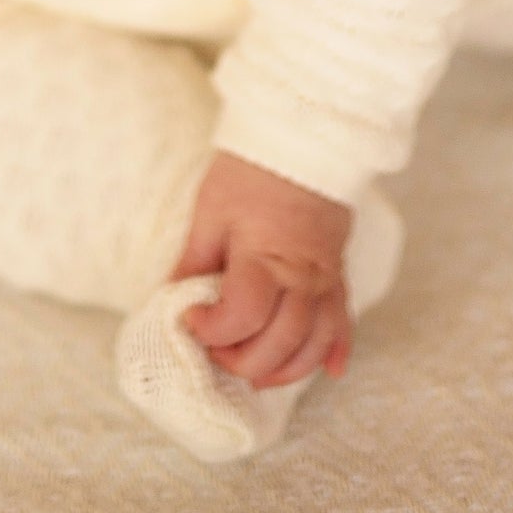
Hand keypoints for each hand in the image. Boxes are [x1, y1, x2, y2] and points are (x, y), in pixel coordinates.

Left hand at [170, 150, 354, 389]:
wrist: (306, 138)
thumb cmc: (252, 170)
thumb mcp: (211, 208)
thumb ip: (195, 258)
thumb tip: (169, 298)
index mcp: (264, 256)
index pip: (242, 315)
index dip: (212, 329)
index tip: (191, 319)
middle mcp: (301, 276)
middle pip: (281, 341)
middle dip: (244, 360)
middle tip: (216, 351)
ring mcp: (325, 278)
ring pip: (314, 342)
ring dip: (287, 369)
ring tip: (257, 374)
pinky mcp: (339, 274)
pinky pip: (344, 322)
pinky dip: (336, 351)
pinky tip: (329, 371)